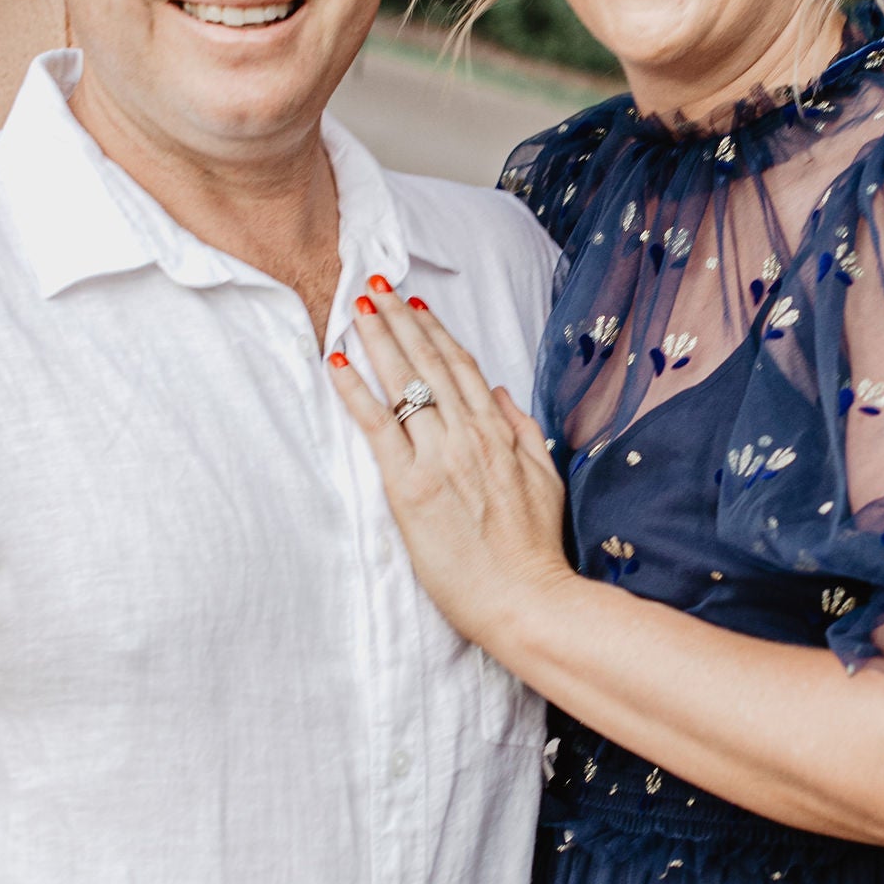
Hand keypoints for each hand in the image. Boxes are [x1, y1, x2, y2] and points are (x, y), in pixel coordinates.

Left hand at [332, 288, 571, 655]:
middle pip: (428, 362)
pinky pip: (377, 425)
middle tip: (374, 285)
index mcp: (500, 431)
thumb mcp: (546, 480)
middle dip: (398, 319)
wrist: (526, 599)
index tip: (415, 305)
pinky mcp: (409, 486)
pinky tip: (336, 363)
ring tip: (354, 306)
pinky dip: (355, 390)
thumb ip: (524, 432)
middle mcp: (468, 434)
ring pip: (403, 382)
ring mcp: (438, 457)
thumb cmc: (535, 550)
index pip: (461, 366)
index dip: (435, 331)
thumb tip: (501, 393)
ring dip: (376, 339)